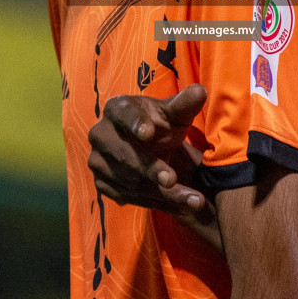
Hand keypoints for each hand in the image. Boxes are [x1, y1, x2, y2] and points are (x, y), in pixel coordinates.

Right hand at [88, 84, 213, 219]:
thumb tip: (200, 92)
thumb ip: (185, 104)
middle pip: (125, 155)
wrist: (149, 149)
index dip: (136, 123)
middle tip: (173, 180)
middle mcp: (100, 134)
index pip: (124, 114)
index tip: (149, 133)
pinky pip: (128, 197)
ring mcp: (97, 161)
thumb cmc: (161, 125)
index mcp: (117, 108)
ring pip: (130, 181)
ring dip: (162, 194)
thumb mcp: (175, 115)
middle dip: (151, 169)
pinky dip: (156, 203)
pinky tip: (180, 206)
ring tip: (193, 200)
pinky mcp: (101, 183)